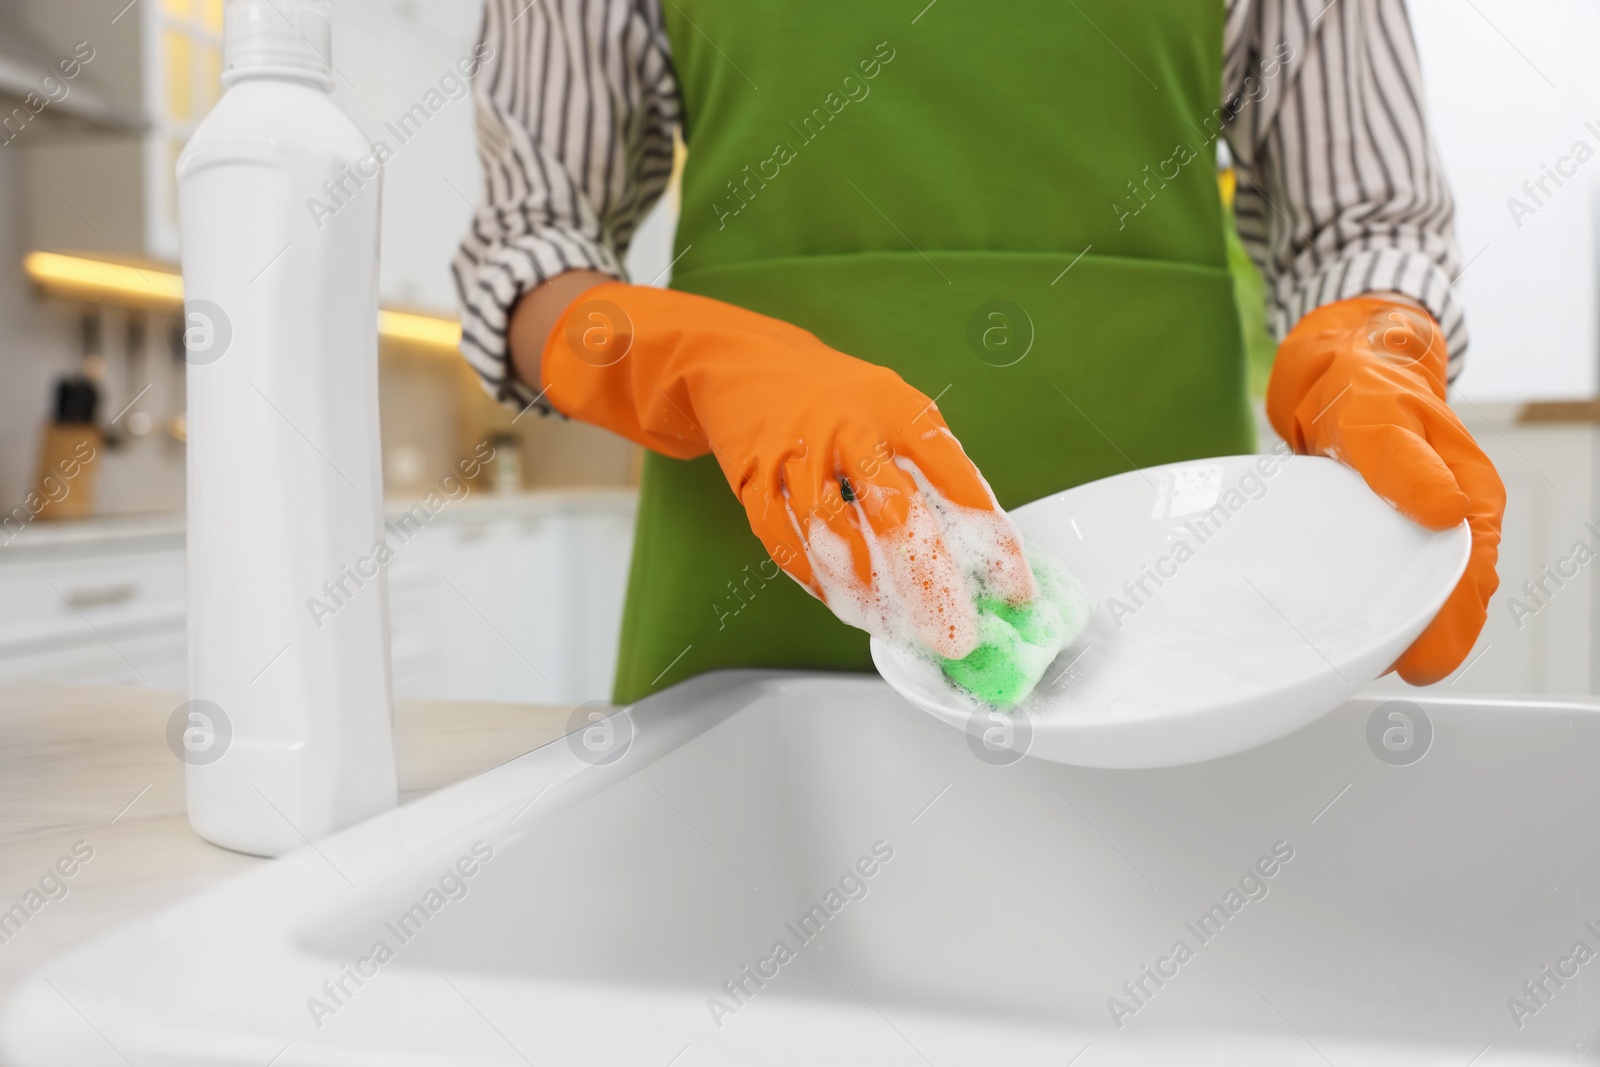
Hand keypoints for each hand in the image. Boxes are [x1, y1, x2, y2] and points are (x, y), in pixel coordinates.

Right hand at [540, 282, 1035, 657]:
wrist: (746, 364)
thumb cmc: (838, 396)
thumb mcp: (896, 408)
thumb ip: (934, 466)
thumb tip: (977, 544)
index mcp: (898, 410)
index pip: (956, 480)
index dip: (989, 540)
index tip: (1013, 589)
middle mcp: (849, 428)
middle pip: (895, 513)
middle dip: (929, 582)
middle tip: (953, 632)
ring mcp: (797, 455)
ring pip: (834, 535)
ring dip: (866, 591)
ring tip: (894, 627)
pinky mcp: (756, 481)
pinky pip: (786, 540)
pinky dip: (817, 579)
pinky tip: (843, 603)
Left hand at [1267, 296, 1504, 683]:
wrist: (1340, 370)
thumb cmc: (1366, 387)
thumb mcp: (1376, 414)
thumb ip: (1404, 462)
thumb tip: (1447, 511)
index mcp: (1468, 495)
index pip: (1468, 573)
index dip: (1450, 623)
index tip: (1426, 661)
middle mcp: (1452, 519)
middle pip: (1450, 595)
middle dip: (1427, 639)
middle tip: (1388, 675)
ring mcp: (1420, 530)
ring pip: (1420, 592)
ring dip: (1400, 627)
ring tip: (1363, 664)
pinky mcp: (1386, 535)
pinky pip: (1389, 579)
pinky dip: (1374, 604)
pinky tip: (1348, 628)